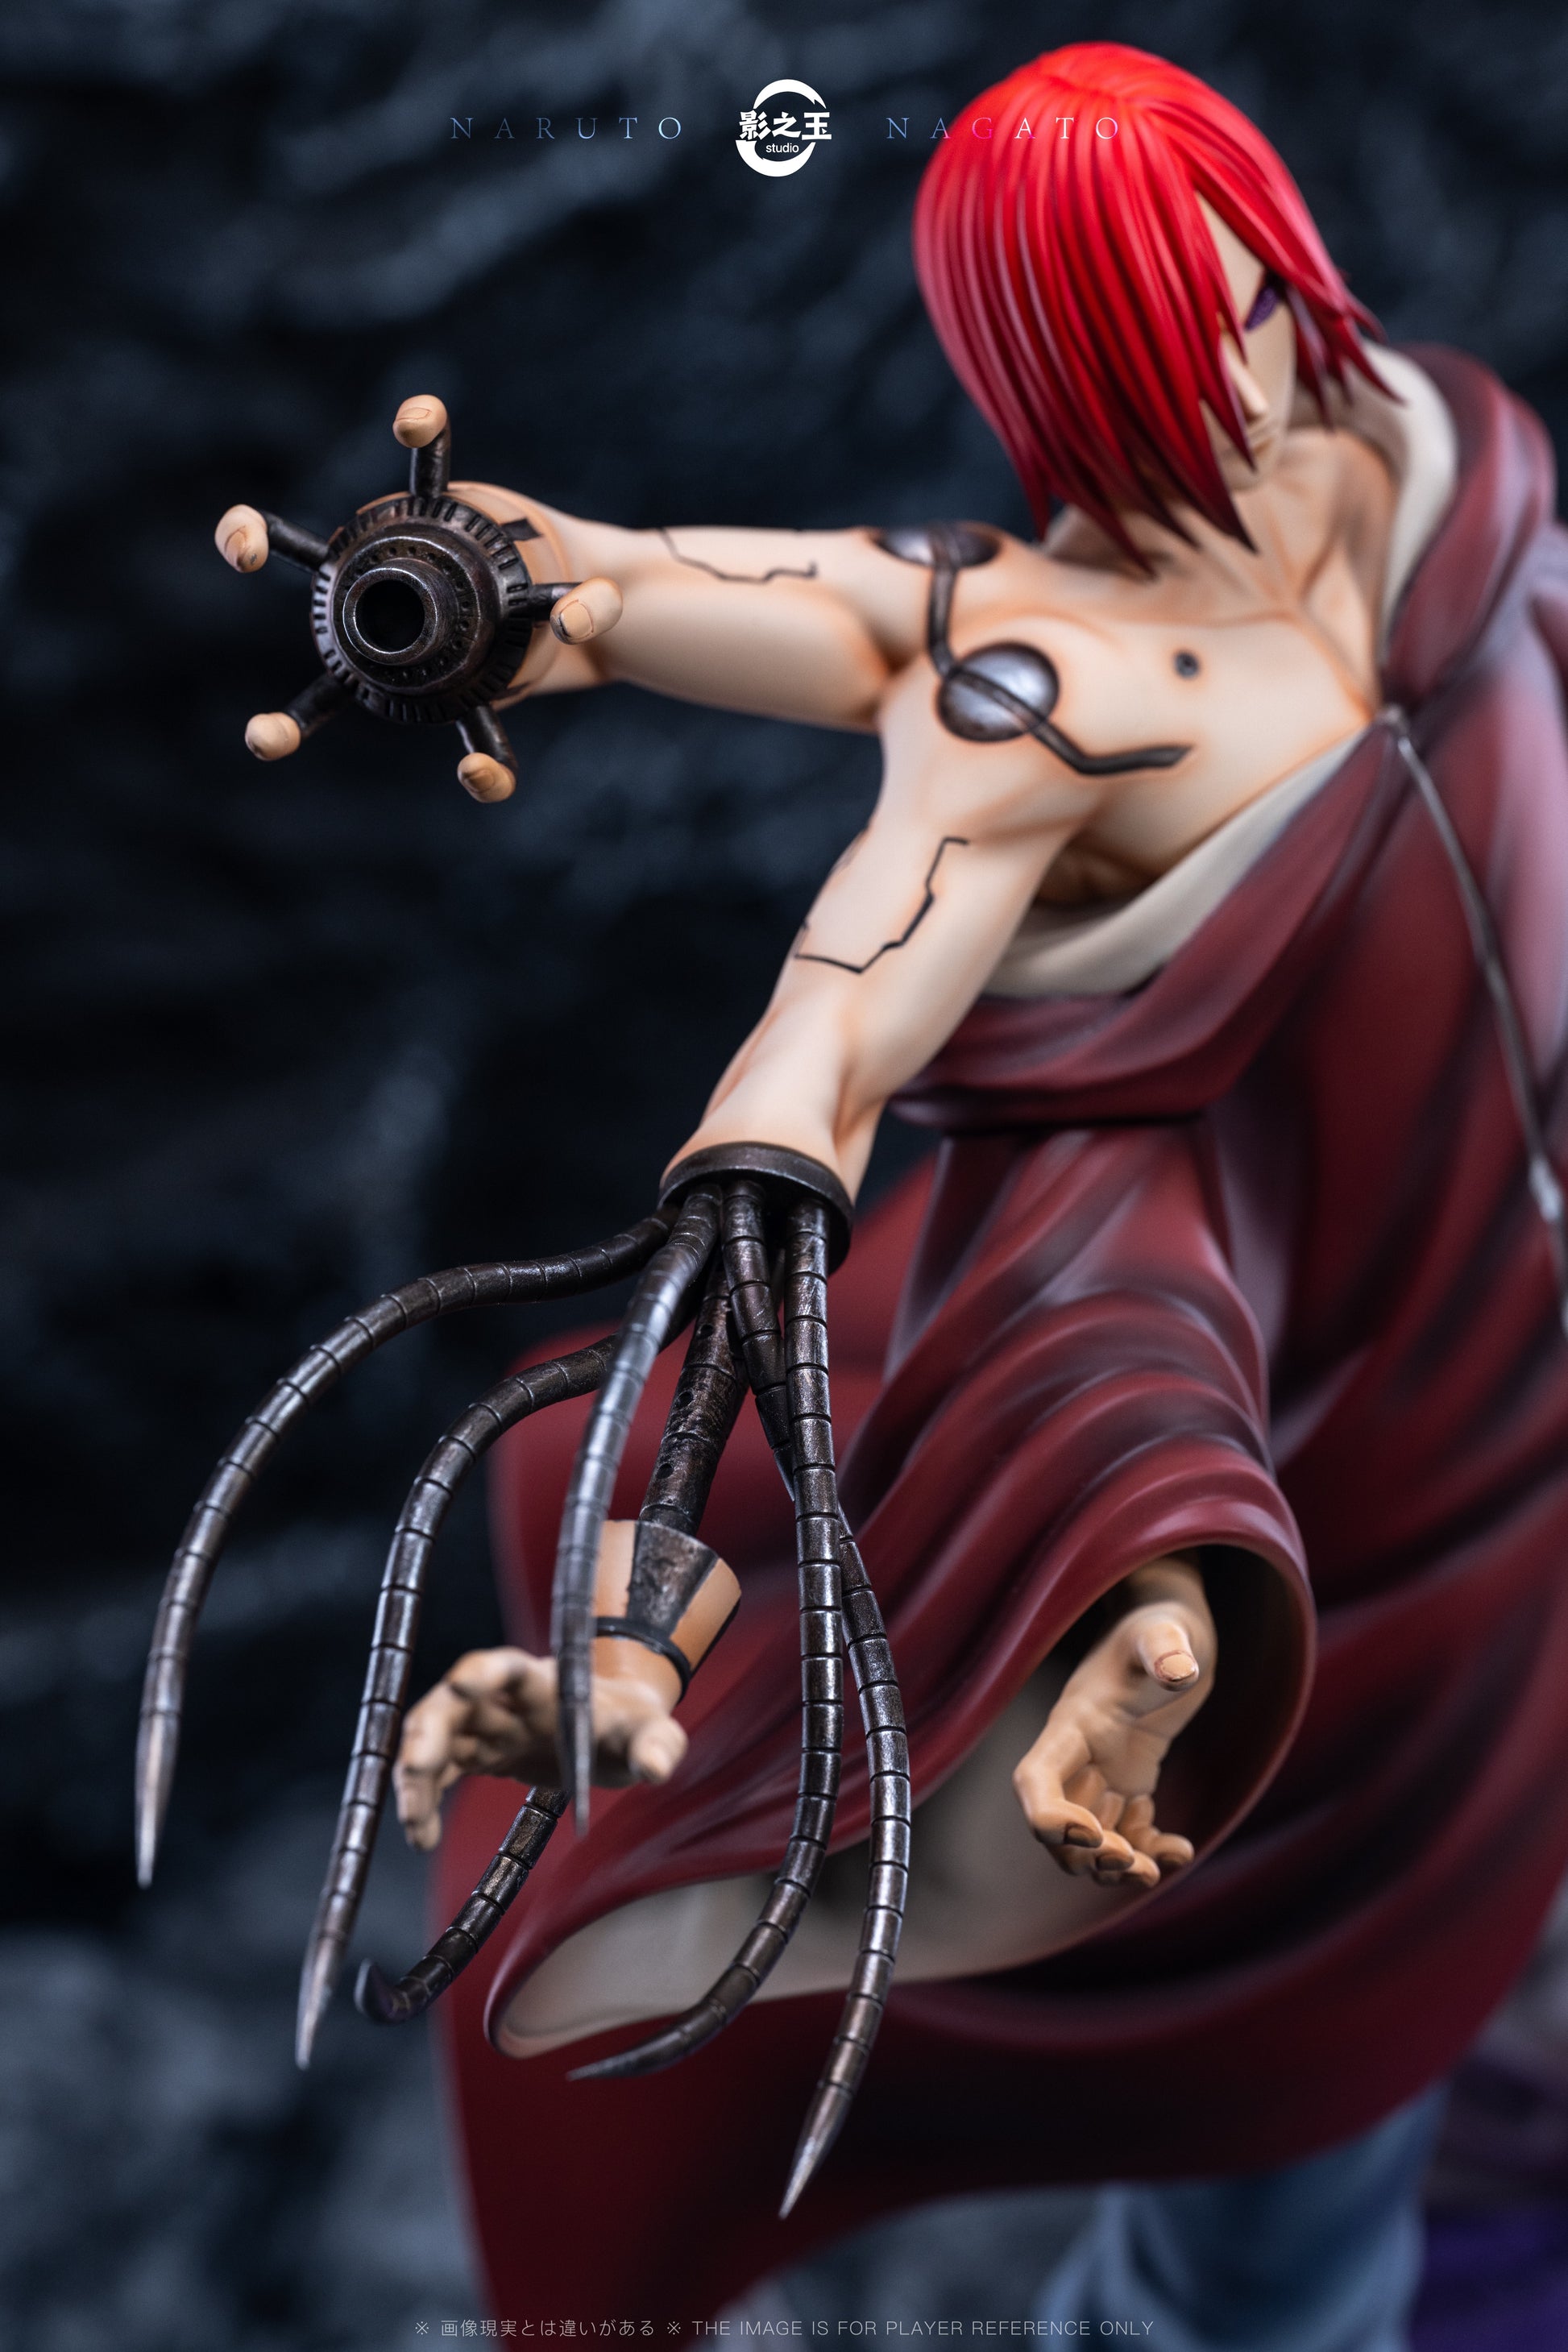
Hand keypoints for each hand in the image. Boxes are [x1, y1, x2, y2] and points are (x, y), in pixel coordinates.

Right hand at [394, 1643, 687, 1853]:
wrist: (614, 1729)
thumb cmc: (631, 1723)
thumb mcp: (652, 1730)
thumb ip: (657, 1744)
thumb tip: (657, 1767)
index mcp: (547, 1685)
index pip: (510, 1667)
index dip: (485, 1671)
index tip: (463, 1681)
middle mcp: (507, 1699)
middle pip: (454, 1703)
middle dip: (429, 1731)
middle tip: (416, 1771)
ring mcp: (489, 1725)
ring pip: (436, 1739)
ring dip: (416, 1778)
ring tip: (416, 1828)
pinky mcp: (481, 1752)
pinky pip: (441, 1773)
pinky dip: (424, 1800)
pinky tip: (421, 1836)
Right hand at [1011, 1557, 1215, 1888]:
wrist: (1173, 1626)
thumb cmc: (1163, 1624)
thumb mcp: (1166, 1632)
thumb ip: (1166, 1647)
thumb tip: (1180, 1671)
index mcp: (1074, 1723)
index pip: (1035, 1779)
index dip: (1050, 1817)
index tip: (1094, 1835)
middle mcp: (1079, 1754)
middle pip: (1055, 1825)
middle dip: (1086, 1856)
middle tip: (1135, 1863)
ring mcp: (1102, 1771)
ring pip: (1087, 1841)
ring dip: (1112, 1868)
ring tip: (1156, 1869)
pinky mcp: (1130, 1781)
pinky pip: (1126, 1834)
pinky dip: (1147, 1853)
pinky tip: (1180, 1850)